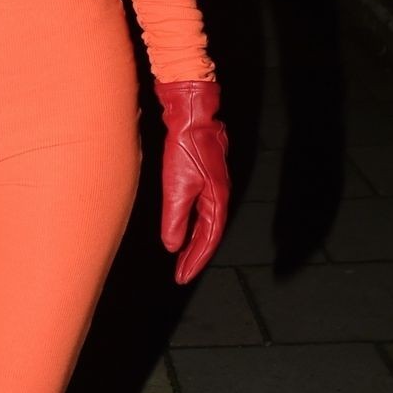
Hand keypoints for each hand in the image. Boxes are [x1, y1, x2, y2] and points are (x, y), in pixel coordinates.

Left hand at [152, 78, 229, 284]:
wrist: (191, 115)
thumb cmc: (186, 147)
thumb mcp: (177, 187)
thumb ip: (175, 218)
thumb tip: (172, 245)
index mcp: (217, 199)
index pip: (208, 238)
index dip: (196, 260)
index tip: (183, 277)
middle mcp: (219, 194)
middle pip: (209, 233)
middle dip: (195, 255)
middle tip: (182, 273)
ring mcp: (213, 184)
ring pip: (205, 222)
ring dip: (193, 241)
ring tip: (181, 258)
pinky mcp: (204, 175)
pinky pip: (200, 208)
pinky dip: (191, 223)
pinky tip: (182, 227)